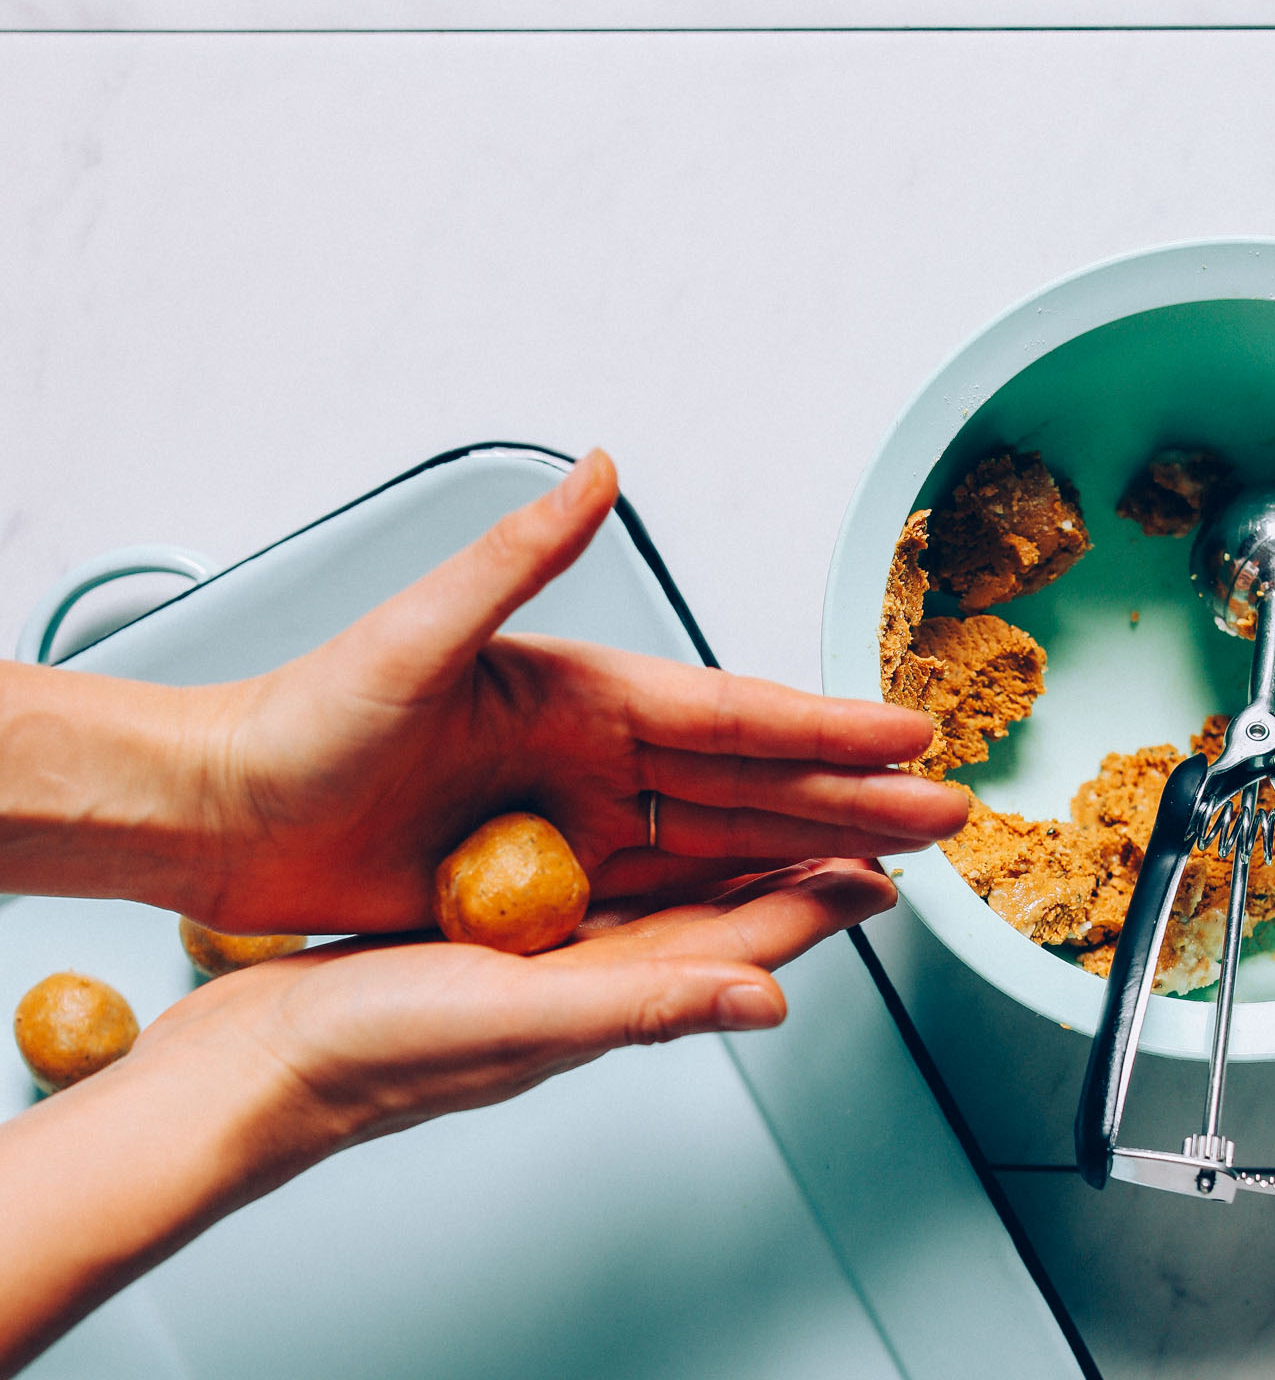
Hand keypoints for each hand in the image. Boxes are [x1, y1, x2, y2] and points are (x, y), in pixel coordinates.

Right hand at [132, 858, 894, 1149]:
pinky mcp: (481, 947)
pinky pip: (579, 894)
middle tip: (852, 828)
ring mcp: (534, 967)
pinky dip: (622, 862)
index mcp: (607, 1000)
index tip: (887, 864)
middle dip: (787, 879)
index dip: (818, 907)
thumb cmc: (375, 1053)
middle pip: (714, 924)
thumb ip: (644, 1004)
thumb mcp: (521, 1018)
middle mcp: (584, 984)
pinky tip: (621, 840)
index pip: (741, 946)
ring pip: (655, 906)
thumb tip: (766, 1000)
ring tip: (771, 828)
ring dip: (720, 868)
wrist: (259, 1068)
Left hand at [185, 450, 965, 933]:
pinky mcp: (541, 881)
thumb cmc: (301, 719)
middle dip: (852, 799)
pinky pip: (659, 894)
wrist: (225, 808)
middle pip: (749, 783)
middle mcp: (589, 753)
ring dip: (808, 849)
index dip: (826, 728)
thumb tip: (597, 470)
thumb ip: (513, 560)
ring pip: (719, 839)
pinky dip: (730, 899)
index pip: (729, 714)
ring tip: (894, 864)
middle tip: (944, 817)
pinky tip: (782, 909)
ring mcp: (571, 820)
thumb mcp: (414, 637)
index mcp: (578, 692)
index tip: (910, 731)